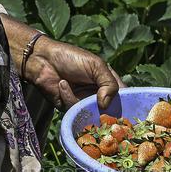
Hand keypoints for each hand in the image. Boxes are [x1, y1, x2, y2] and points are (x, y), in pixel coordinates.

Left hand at [0, 13, 123, 109]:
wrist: (43, 60)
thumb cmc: (71, 58)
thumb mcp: (96, 65)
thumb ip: (108, 83)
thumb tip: (106, 104)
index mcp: (108, 82)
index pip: (123, 97)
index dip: (126, 104)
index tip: (127, 109)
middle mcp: (98, 94)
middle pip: (109, 110)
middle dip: (104, 110)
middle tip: (100, 106)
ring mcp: (84, 103)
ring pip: (92, 114)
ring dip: (81, 100)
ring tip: (70, 83)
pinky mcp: (70, 109)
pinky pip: (75, 111)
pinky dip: (68, 97)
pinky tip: (62, 84)